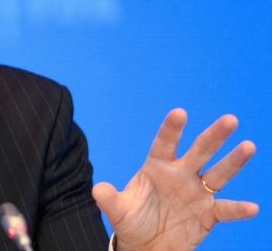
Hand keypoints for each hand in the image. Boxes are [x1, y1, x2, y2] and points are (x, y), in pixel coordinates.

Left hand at [93, 108, 257, 250]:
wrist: (147, 245)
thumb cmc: (132, 221)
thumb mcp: (118, 210)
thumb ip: (109, 199)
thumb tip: (98, 189)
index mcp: (157, 167)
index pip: (164, 144)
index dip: (171, 129)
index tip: (179, 113)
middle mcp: (181, 175)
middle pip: (200, 151)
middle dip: (214, 135)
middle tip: (230, 119)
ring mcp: (196, 193)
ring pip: (219, 173)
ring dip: (233, 161)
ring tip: (248, 146)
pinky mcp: (208, 214)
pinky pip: (226, 209)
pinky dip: (238, 209)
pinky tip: (252, 208)